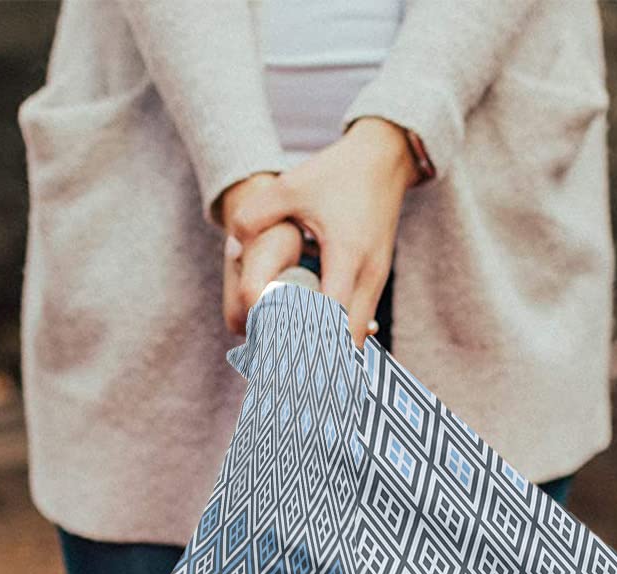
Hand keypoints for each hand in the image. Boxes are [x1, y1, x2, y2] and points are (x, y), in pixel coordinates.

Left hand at [225, 118, 417, 346]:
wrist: (384, 159)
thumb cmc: (337, 173)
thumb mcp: (291, 186)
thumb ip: (255, 214)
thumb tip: (232, 247)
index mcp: (347, 255)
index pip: (330, 317)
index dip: (307, 342)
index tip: (280, 358)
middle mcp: (368, 276)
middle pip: (348, 341)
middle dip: (319, 360)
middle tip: (284, 371)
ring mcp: (377, 281)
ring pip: (356, 337)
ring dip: (329, 351)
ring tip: (295, 364)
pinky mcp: (376, 281)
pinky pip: (358, 323)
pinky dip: (338, 337)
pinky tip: (313, 344)